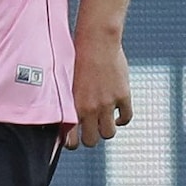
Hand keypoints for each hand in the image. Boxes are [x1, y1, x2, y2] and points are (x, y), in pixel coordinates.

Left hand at [64, 35, 131, 149]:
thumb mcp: (64, 82)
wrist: (96, 42)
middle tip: (88, 130)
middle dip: (89, 137)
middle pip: (92, 140)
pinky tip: (115, 114)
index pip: (70, 140)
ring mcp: (107, 103)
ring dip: (105, 130)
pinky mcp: (123, 96)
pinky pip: (126, 118)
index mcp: (72, 106)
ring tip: (102, 121)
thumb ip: (64, 101)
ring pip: (108, 133)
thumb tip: (60, 118)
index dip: (72, 143)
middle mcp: (89, 108)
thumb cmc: (75, 58)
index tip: (72, 139)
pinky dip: (121, 119)